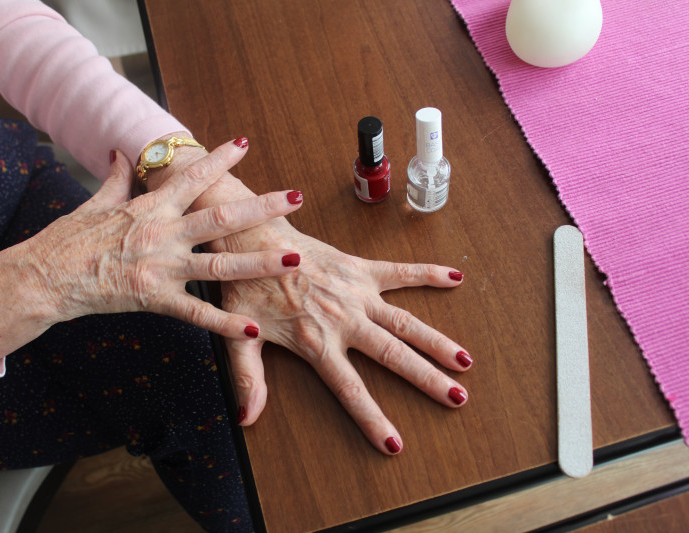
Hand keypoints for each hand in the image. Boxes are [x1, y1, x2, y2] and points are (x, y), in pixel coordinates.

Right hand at [0, 139, 303, 358]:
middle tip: (295, 197)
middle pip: (222, 218)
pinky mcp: (154, 298)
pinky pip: (197, 314)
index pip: (192, 177)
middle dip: (262, 207)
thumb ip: (115, 179)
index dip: (220, 159)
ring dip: (260, 263)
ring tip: (294, 259)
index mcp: (150, 207)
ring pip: (220, 266)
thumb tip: (119, 152)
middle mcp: (163, 234)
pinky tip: (254, 329)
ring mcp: (161, 267)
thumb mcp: (94, 203)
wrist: (44, 277)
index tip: (245, 143)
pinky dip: (226, 324)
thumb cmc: (68, 239)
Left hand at [220, 221, 470, 455]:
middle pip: (393, 355)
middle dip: (427, 379)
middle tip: (458, 398)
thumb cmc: (246, 284)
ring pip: (405, 321)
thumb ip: (248, 378)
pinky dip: (428, 273)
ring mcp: (355, 293)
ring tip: (465, 360)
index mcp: (316, 341)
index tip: (394, 443)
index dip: (372, 418)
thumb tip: (246, 419)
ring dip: (437, 341)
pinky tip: (456, 278)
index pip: (349, 389)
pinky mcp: (359, 268)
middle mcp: (343, 319)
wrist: (252, 237)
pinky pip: (400, 271)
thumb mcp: (240, 335)